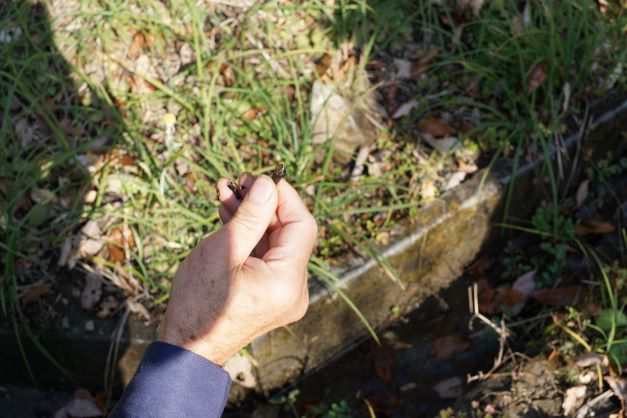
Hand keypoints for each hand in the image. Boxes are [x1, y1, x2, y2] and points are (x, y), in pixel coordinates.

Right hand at [157, 174, 316, 365]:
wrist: (188, 349)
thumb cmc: (199, 303)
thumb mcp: (223, 251)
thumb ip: (251, 215)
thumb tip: (268, 183)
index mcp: (288, 281)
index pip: (302, 225)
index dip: (284, 197)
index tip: (261, 177)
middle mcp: (295, 289)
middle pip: (289, 233)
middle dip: (263, 205)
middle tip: (238, 182)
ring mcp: (285, 294)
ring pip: (275, 244)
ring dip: (253, 218)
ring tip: (226, 194)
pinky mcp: (272, 295)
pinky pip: (267, 258)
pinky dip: (251, 238)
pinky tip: (230, 216)